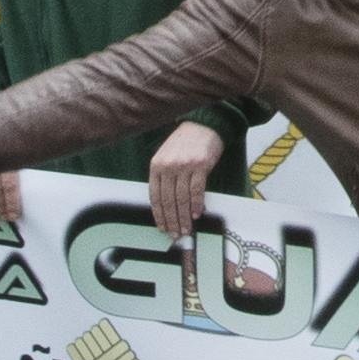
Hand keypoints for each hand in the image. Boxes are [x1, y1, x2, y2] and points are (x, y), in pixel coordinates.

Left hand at [138, 121, 220, 241]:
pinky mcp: (200, 166)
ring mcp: (184, 166)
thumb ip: (164, 177)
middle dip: (171, 220)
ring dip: (184, 217)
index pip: (155, 196)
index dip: (159, 215)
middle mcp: (168, 166)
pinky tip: (196, 214)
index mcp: (156, 165)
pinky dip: (196, 205)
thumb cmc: (185, 143)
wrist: (204, 125)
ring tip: (186, 229)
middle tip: (175, 234)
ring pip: (182, 198)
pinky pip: (196, 190)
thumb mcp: (167, 156)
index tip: (162, 227)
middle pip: (168, 200)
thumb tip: (167, 205)